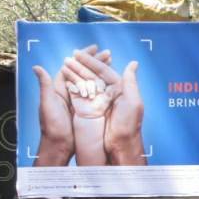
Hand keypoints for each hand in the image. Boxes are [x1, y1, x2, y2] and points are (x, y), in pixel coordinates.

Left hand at [32, 46, 100, 165]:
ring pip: (91, 82)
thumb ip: (45, 85)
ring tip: (112, 64)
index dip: (83, 57)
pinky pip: (95, 96)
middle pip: (84, 73)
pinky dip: (103, 88)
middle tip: (109, 54)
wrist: (59, 146)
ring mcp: (78, 101)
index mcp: (59, 88)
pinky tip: (112, 83)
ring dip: (101, 73)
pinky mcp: (86, 110)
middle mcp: (69, 93)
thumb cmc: (52, 126)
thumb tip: (37, 67)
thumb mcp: (48, 103)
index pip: (72, 67)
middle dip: (96, 62)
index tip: (94, 48)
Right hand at [70, 49, 145, 164]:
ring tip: (64, 63)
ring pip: (84, 82)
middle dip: (80, 65)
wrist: (120, 145)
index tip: (80, 53)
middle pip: (92, 75)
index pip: (103, 70)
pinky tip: (64, 77)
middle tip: (69, 56)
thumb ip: (130, 81)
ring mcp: (97, 101)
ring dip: (74, 72)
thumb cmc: (129, 124)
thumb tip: (133, 63)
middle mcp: (107, 93)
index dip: (92, 61)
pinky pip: (79, 94)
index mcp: (118, 89)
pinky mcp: (87, 109)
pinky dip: (72, 85)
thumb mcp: (133, 101)